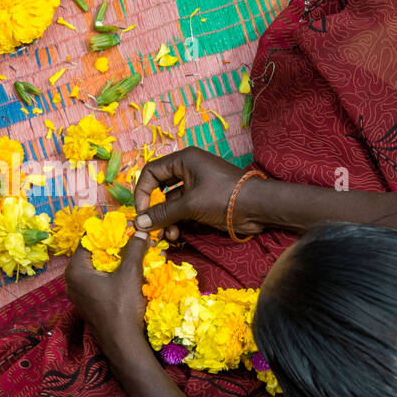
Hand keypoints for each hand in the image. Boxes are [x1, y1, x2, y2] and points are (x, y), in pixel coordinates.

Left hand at [65, 230, 151, 357]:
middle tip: (131, 236)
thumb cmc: (122, 308)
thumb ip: (133, 249)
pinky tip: (128, 270)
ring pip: (97, 267)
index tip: (124, 224)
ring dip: (115, 259)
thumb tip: (140, 231)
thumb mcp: (129, 274)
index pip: (88, 240)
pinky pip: (99, 280)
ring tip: (133, 250)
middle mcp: (72, 280)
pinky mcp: (88, 302)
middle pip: (93, 253)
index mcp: (75, 270)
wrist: (123, 343)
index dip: (107, 230)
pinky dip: (112, 273)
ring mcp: (79, 293)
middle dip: (112, 245)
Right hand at [133, 147, 262, 240]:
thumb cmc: (224, 197)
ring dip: (166, 220)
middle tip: (150, 227)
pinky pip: (182, 210)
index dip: (142, 191)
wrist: (257, 208)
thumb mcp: (190, 205)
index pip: (152, 171)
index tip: (141, 211)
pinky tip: (176, 235)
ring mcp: (196, 186)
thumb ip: (162, 214)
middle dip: (154, 210)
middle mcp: (189, 169)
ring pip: (171, 203)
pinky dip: (177, 222)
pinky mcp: (203, 201)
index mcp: (185, 159)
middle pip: (160, 189)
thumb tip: (139, 223)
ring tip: (167, 236)